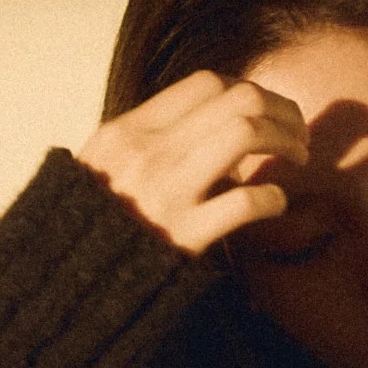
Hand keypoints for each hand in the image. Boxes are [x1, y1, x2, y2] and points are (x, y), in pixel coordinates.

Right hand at [75, 71, 310, 256]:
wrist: (68, 284)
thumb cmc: (93, 227)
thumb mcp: (104, 168)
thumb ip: (150, 142)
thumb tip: (212, 129)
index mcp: (128, 130)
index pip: (207, 83)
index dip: (249, 90)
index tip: (265, 113)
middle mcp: (149, 152)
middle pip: (239, 99)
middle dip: (282, 111)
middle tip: (298, 134)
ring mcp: (167, 192)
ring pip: (246, 132)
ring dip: (286, 141)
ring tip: (299, 158)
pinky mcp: (185, 236)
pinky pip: (247, 201)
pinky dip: (273, 199)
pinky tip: (275, 205)